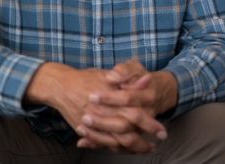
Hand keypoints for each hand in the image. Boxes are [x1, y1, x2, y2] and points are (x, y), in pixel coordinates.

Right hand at [25, 61, 169, 153]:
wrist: (62, 86)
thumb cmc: (88, 78)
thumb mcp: (110, 75)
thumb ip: (129, 80)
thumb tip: (147, 81)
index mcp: (111, 99)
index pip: (136, 114)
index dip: (150, 123)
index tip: (162, 130)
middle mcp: (103, 114)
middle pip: (128, 132)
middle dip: (144, 141)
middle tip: (158, 141)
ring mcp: (94, 125)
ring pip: (116, 142)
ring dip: (133, 147)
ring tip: (146, 148)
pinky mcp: (86, 131)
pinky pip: (104, 144)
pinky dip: (117, 148)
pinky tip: (128, 149)